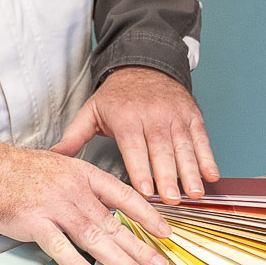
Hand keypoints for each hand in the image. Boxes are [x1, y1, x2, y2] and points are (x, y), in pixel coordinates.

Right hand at [0, 140, 172, 264]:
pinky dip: (77, 263)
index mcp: (85, 174)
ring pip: (93, 236)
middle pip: (113, 222)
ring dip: (118, 259)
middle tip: (160, 264)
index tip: (165, 232)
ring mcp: (55, 206)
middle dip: (140, 246)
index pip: (124, 195)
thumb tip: (113, 212)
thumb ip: (88, 189)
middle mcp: (74, 189)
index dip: (147, 215)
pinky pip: (60, 247)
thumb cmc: (25, 172)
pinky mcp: (34, 222)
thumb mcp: (64, 168)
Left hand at [51, 66, 218, 203]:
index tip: (145, 190)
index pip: (134, 145)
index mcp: (126, 116)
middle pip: (162, 148)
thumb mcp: (91, 110)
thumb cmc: (117, 95)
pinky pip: (201, 137)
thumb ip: (74, 136)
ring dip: (191, 170)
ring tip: (195, 192)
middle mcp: (152, 115)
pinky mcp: (191, 114)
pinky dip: (208, 156)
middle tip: (173, 199)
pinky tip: (212, 175)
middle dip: (168, 175)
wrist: (145, 65)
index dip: (141, 168)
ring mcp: (175, 114)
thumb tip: (53, 156)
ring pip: (184, 145)